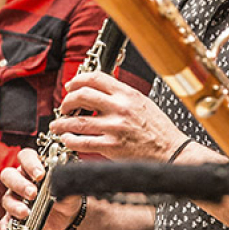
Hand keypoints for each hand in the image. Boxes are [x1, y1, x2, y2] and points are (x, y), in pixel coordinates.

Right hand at [0, 147, 81, 229]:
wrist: (67, 215)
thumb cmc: (65, 194)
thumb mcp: (69, 187)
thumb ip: (66, 182)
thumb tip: (64, 180)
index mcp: (33, 168)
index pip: (25, 157)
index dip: (30, 163)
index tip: (40, 174)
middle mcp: (21, 180)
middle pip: (9, 175)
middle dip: (20, 184)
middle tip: (32, 193)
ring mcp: (15, 199)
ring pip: (6, 198)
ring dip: (14, 205)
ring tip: (26, 212)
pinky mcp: (14, 216)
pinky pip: (5, 221)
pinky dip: (6, 226)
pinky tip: (9, 229)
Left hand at [51, 72, 186, 161]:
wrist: (171, 151)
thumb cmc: (158, 128)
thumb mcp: (142, 102)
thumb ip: (121, 95)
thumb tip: (98, 89)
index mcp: (127, 94)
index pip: (95, 78)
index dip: (77, 80)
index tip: (70, 86)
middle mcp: (120, 108)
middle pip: (82, 96)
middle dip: (67, 101)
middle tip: (63, 107)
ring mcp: (114, 128)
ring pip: (77, 121)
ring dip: (62, 123)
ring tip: (57, 125)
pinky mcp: (111, 147)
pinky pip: (82, 142)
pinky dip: (70, 140)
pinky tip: (67, 139)